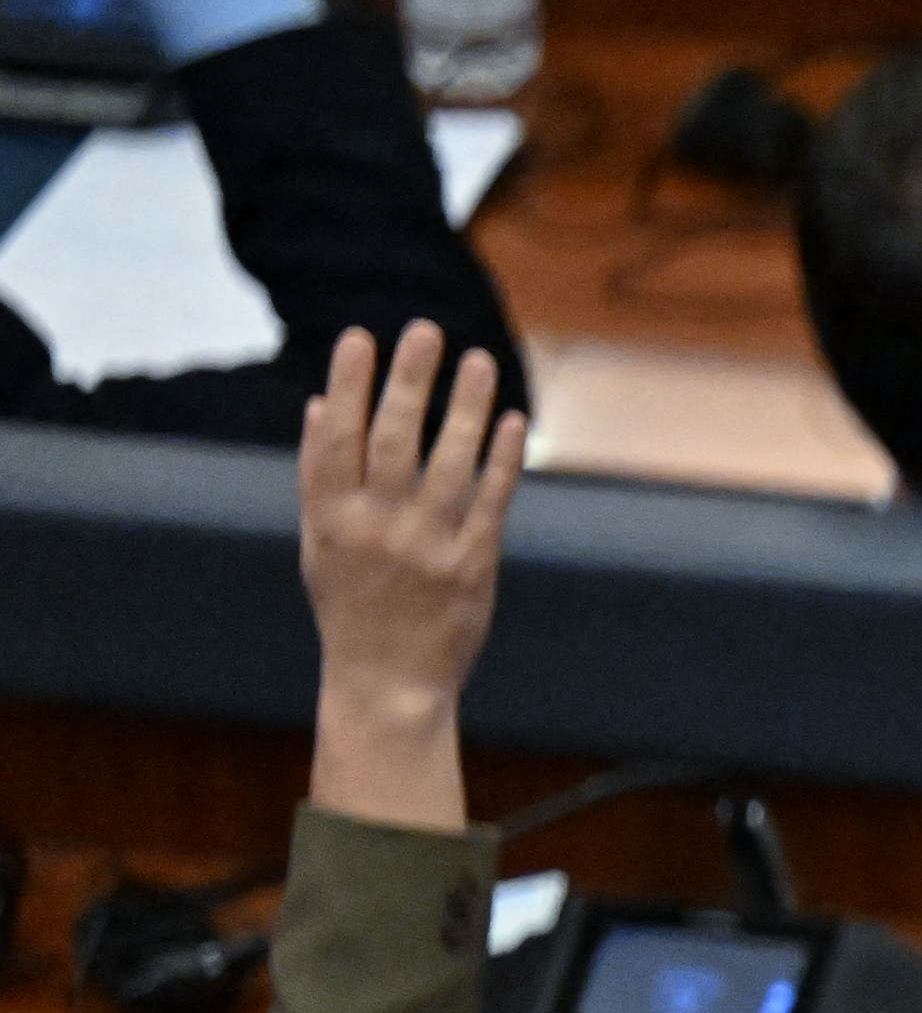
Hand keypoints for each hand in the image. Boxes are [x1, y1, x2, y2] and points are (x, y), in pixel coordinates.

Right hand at [297, 321, 517, 835]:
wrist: (386, 682)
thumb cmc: (351, 604)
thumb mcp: (318, 544)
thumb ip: (320, 478)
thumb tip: (323, 406)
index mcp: (331, 519)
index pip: (337, 438)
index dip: (349, 385)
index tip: (360, 337)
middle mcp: (376, 527)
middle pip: (392, 440)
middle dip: (408, 381)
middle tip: (424, 331)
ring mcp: (426, 545)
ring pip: (448, 463)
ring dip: (465, 408)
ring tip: (477, 360)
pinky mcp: (472, 564)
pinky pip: (491, 501)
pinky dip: (502, 460)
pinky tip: (513, 421)